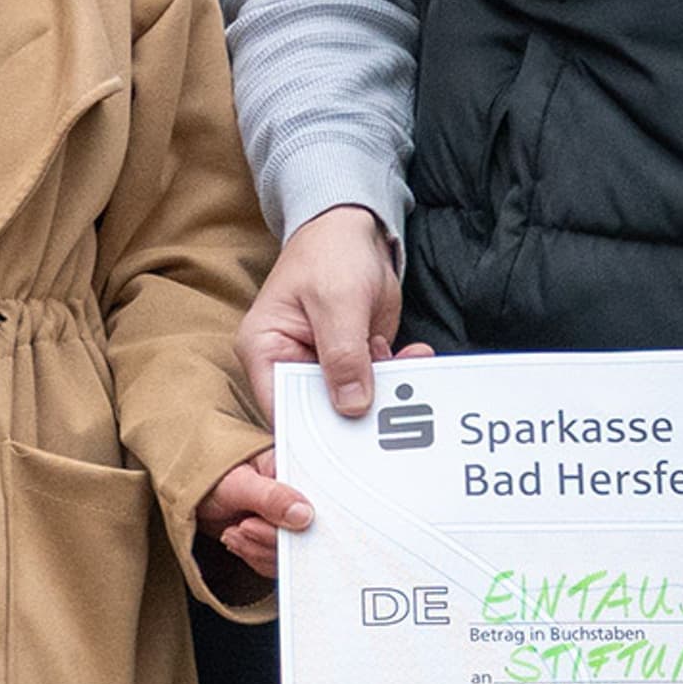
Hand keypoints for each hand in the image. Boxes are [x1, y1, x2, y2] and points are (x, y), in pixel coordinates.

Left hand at [197, 448, 314, 585]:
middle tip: (246, 526)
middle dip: (271, 539)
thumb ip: (271, 497)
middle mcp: (295, 498)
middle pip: (306, 533)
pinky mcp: (274, 540)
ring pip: (291, 552)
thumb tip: (304, 514)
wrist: (187, 497)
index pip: (318, 502)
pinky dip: (255, 558)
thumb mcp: (238, 483)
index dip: (303, 522)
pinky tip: (238, 541)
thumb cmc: (208, 477)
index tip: (278, 526)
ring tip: (236, 531)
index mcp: (295, 472)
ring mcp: (285, 521)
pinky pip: (277, 562)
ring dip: (259, 550)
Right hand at [242, 204, 406, 419]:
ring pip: (354, 400)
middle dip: (357, 417)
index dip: (307, 436)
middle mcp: (290, 364)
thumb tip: (351, 407)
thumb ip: (343, 354)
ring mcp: (325, 364)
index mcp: (265, 351)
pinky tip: (417, 358)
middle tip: (394, 423)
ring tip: (413, 378)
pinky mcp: (355, 359)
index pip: (281, 408)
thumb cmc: (330, 253)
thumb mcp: (337, 302)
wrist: (355, 227)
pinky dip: (399, 374)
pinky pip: (377, 381)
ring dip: (387, 393)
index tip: (340, 455)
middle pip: (318, 411)